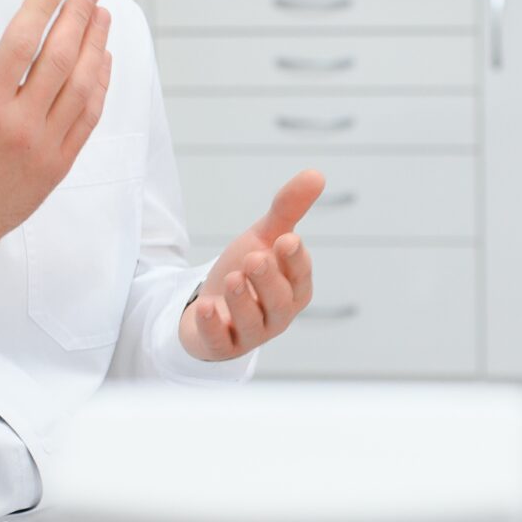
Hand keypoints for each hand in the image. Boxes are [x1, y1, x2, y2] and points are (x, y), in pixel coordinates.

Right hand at [0, 0, 111, 252]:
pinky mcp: (59, 165)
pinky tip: (103, 59)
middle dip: (79, 16)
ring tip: (103, 15)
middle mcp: (20, 127)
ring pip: (82, 86)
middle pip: (60, 58)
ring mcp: (45, 148)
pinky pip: (89, 118)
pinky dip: (100, 85)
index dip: (42, 7)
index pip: (22, 43)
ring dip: (96, 46)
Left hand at [180, 170, 324, 361]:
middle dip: (268, 280)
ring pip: (253, 323)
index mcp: (294, 288)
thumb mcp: (263, 237)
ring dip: (243, 301)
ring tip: (232, 277)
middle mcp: (277, 314)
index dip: (295, 261)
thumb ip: (288, 209)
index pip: (301, 277)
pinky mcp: (222, 347)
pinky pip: (221, 343)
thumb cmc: (246, 272)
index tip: (286, 240)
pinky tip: (205, 308)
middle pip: (280, 301)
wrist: (210, 306)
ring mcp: (250, 334)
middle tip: (254, 257)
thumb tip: (316, 174)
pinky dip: (213, 327)